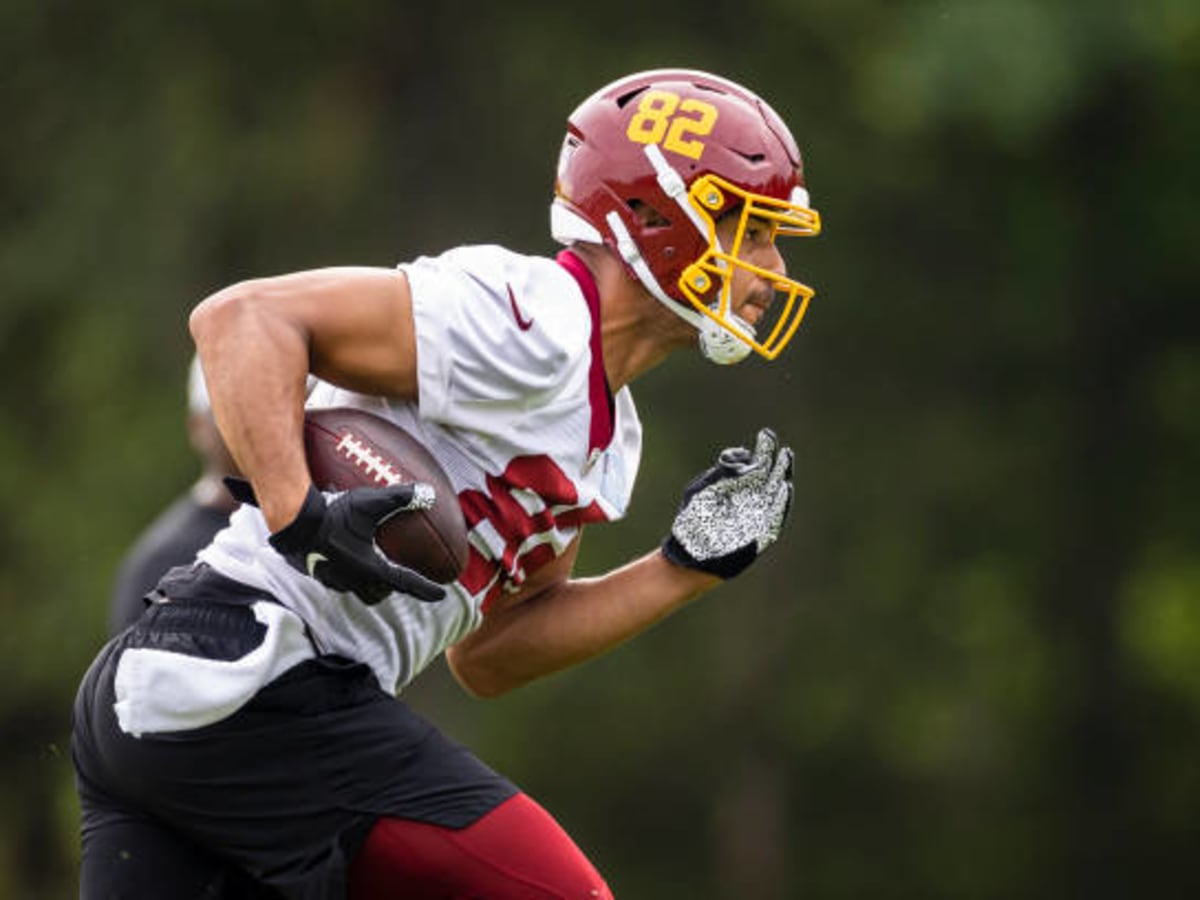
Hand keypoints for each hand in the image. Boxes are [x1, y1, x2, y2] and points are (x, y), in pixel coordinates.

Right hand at [267, 484, 445, 604]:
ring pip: (358, 589)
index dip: (425, 588)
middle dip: (393, 588)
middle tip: (403, 578)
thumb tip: (428, 492)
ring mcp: (333, 579)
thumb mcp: (370, 502)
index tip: (441, 593)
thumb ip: (400, 498)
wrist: (293, 522)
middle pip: (380, 593)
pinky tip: (344, 557)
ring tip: (373, 569)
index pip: (406, 582)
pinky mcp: (317, 574)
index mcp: (370, 568)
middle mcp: (353, 579)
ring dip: (369, 583)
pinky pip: (338, 580)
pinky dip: (347, 573)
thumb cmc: (333, 513)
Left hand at [662, 428, 793, 578]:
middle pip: (771, 475)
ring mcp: (759, 515)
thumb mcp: (702, 490)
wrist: (691, 553)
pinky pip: (777, 517)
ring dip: (783, 476)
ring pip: (777, 493)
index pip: (758, 462)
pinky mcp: (763, 533)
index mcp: (739, 485)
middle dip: (777, 460)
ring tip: (786, 460)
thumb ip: (720, 473)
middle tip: (781, 447)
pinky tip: (784, 488)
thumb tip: (740, 456)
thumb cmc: (693, 520)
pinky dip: (781, 504)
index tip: (765, 435)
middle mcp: (753, 498)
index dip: (764, 448)